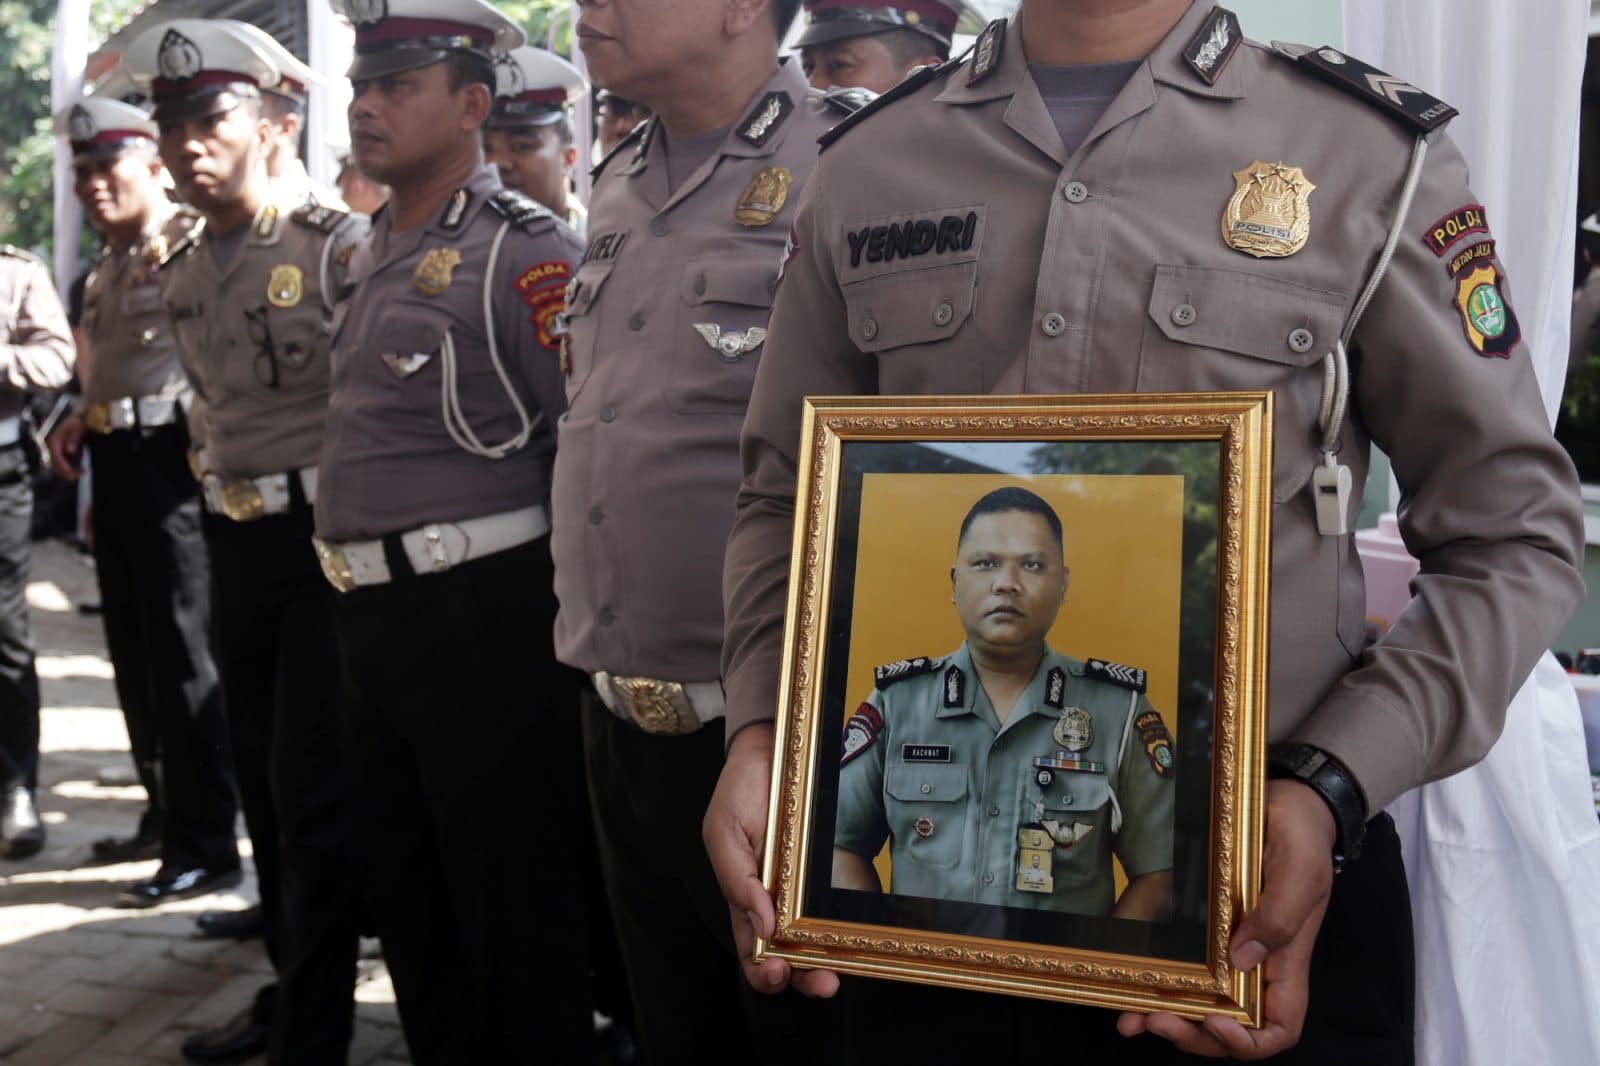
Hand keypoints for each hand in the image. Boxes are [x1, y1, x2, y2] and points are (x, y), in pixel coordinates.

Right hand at [47, 414, 86, 480]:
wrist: (77, 416)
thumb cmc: (78, 422)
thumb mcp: (78, 429)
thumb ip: (74, 439)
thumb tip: (70, 450)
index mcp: (54, 440)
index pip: (56, 457)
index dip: (64, 466)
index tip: (73, 473)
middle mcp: (51, 445)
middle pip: (54, 462)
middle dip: (66, 471)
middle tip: (79, 475)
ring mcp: (54, 448)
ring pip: (57, 463)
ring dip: (68, 470)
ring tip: (82, 472)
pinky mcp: (59, 449)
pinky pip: (61, 461)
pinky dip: (69, 466)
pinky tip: (80, 468)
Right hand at [703, 722, 840, 998]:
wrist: (774, 751)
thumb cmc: (741, 793)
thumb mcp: (724, 834)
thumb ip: (739, 881)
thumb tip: (763, 926)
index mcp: (746, 899)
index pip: (753, 951)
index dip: (763, 972)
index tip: (776, 972)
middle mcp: (778, 902)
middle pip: (791, 955)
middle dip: (804, 977)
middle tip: (822, 982)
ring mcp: (807, 889)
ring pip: (818, 939)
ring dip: (828, 961)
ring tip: (836, 972)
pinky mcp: (833, 871)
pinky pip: (841, 904)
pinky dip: (847, 926)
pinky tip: (855, 936)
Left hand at [1117, 778, 1335, 1057]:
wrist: (1285, 804)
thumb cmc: (1301, 838)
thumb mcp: (1301, 871)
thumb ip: (1279, 916)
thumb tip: (1243, 961)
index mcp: (1286, 963)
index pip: (1278, 1028)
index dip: (1249, 1041)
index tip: (1215, 1021)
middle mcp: (1256, 967)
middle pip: (1229, 1028)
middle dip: (1193, 1035)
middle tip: (1155, 1021)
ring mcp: (1228, 952)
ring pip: (1199, 1007)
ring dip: (1166, 1020)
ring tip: (1131, 1019)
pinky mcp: (1204, 934)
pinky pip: (1181, 972)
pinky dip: (1156, 989)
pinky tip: (1129, 993)